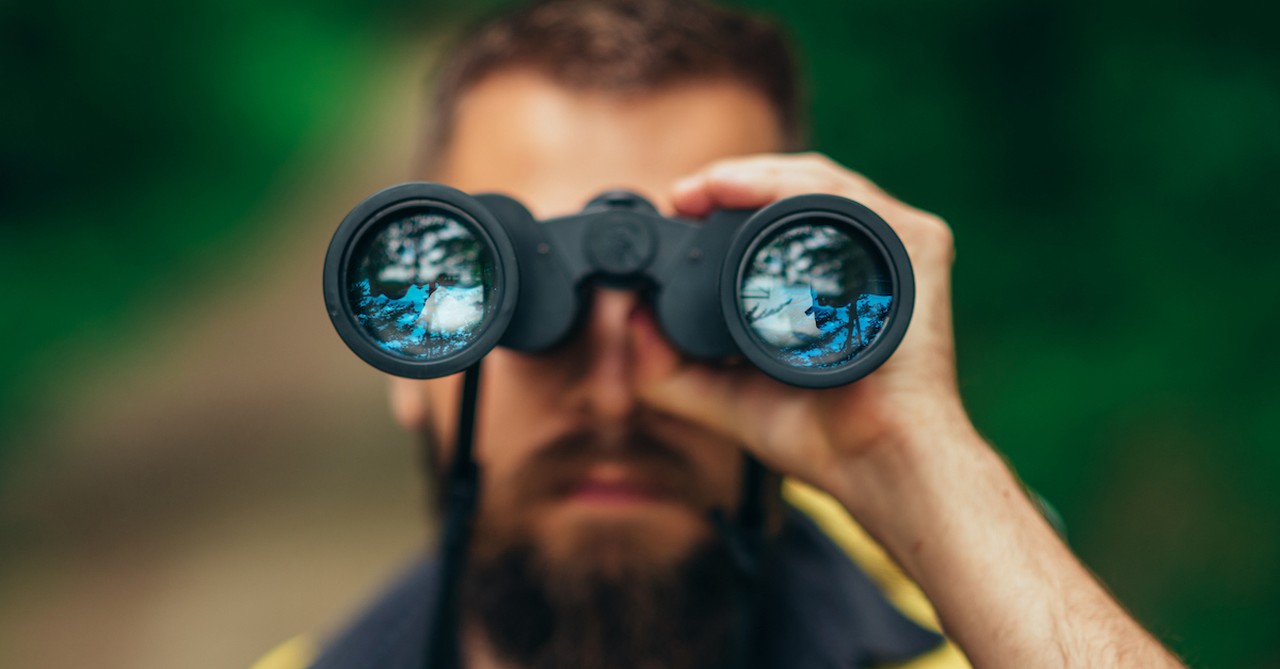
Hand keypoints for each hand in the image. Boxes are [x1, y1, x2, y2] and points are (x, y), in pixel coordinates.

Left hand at [638, 152, 1184, 668]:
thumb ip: (668, 366)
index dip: (725, 202)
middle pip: (796, 188)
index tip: (678, 207)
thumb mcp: (724, 396)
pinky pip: (848, 197)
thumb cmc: (821, 437)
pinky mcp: (916, 244)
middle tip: (685, 195)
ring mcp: (894, 246)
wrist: (877, 462)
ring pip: (820, 182)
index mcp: (830, 280)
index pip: (777, 216)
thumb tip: (630, 319)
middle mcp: (865, 255)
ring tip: (706, 187)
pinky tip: (745, 189)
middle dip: (734, 180)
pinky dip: (793, 184)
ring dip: (756, 173)